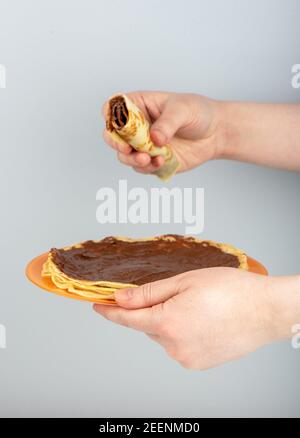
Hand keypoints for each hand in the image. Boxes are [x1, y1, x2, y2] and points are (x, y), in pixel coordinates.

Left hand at [93, 268, 283, 369]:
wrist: (265, 310)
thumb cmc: (230, 290)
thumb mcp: (184, 282)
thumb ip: (148, 293)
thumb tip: (121, 298)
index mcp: (167, 323)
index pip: (127, 318)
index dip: (110, 311)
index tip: (97, 305)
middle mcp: (174, 346)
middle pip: (148, 325)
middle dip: (153, 310)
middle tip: (178, 294)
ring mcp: (187, 358)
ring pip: (164, 336)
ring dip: (170, 321)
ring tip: (198, 307)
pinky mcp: (199, 363)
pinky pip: (179, 345)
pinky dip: (183, 332)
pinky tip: (203, 320)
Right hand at [102, 91, 224, 174]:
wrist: (216, 133)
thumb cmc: (198, 113)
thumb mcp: (183, 110)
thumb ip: (167, 123)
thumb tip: (154, 139)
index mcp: (140, 105)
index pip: (114, 107)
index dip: (109, 116)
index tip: (116, 126)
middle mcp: (137, 126)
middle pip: (113, 135)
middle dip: (116, 144)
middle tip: (128, 149)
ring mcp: (144, 144)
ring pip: (125, 156)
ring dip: (132, 160)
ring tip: (148, 159)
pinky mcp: (153, 160)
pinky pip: (141, 168)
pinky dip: (147, 168)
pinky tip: (161, 162)